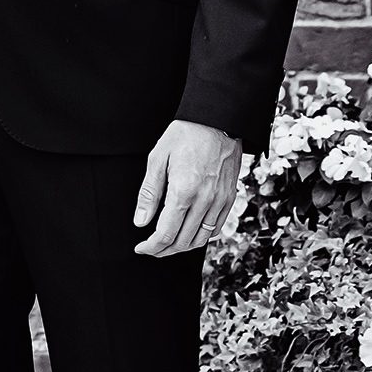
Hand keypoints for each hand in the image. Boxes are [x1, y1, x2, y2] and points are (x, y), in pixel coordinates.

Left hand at [132, 120, 242, 256]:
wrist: (218, 121)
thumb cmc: (184, 136)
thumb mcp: (157, 159)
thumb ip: (149, 194)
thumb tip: (140, 222)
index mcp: (184, 191)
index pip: (166, 233)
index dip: (151, 246)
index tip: (141, 248)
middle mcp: (205, 200)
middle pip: (184, 241)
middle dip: (164, 250)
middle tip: (150, 249)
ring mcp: (221, 201)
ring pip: (202, 239)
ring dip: (183, 246)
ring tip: (167, 244)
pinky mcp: (230, 198)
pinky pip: (216, 228)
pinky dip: (201, 236)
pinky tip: (188, 232)